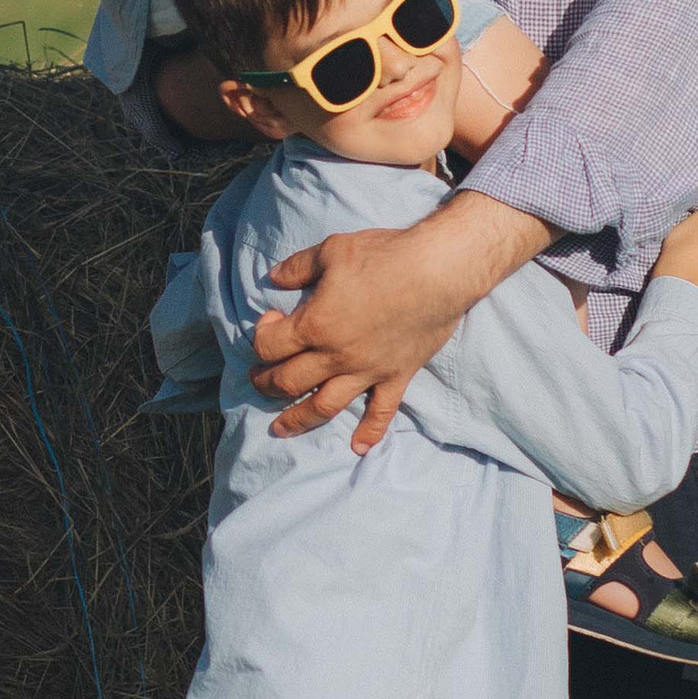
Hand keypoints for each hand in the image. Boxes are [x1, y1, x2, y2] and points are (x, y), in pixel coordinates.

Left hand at [251, 195, 548, 451]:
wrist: (438, 271)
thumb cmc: (384, 256)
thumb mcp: (332, 250)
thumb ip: (298, 267)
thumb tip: (274, 277)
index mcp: (316, 325)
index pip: (270, 345)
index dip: (261, 336)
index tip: (270, 322)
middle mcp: (336, 356)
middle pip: (289, 381)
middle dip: (266, 383)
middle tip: (258, 380)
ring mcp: (367, 371)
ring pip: (324, 406)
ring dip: (298, 419)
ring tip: (280, 428)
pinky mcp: (396, 376)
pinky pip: (381, 412)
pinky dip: (369, 433)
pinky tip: (357, 448)